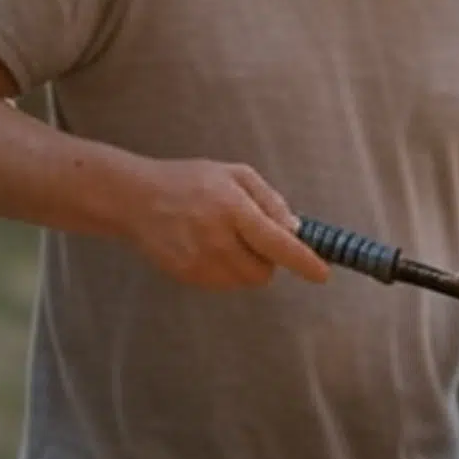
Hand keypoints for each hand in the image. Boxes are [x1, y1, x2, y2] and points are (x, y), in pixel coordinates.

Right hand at [122, 158, 330, 289]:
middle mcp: (216, 239)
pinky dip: (228, 271)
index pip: (277, 244)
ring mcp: (199, 261)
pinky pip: (225, 284)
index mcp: (232, 209)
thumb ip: (270, 201)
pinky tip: (210, 247)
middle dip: (269, 259)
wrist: (135, 198)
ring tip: (227, 239)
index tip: (322, 274)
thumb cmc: (191, 181)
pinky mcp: (187, 275)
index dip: (303, 261)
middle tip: (254, 237)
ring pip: (246, 281)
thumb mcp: (235, 175)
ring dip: (249, 266)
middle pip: (264, 272)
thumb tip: (295, 229)